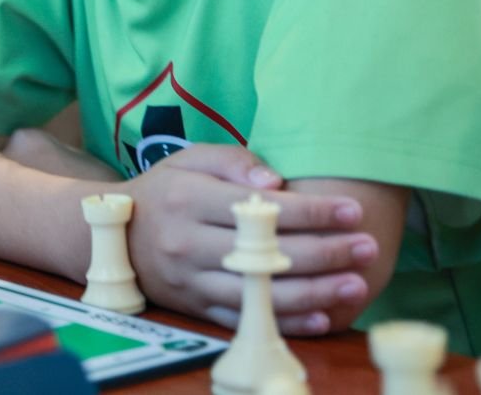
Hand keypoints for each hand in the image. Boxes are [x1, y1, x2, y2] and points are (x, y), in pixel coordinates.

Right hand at [123, 145, 379, 335]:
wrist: (113, 236)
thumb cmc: (164, 190)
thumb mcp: (191, 160)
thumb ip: (234, 161)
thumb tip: (276, 181)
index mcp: (189, 200)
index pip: (260, 208)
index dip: (311, 211)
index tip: (352, 211)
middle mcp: (188, 244)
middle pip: (266, 254)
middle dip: (325, 252)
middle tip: (368, 247)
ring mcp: (191, 281)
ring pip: (259, 293)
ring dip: (314, 292)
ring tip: (355, 284)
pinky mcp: (195, 308)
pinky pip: (244, 320)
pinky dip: (285, 321)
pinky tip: (322, 315)